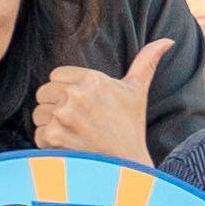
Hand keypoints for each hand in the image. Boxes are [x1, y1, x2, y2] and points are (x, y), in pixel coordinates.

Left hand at [34, 40, 172, 162]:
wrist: (127, 165)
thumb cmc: (130, 127)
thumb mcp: (137, 92)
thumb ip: (146, 62)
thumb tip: (167, 40)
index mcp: (93, 80)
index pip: (56, 75)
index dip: (66, 90)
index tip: (83, 105)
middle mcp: (77, 95)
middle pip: (43, 92)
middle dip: (55, 106)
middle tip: (77, 121)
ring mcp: (64, 116)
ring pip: (38, 113)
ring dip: (51, 125)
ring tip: (75, 134)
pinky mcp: (54, 136)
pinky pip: (37, 133)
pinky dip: (49, 143)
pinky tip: (70, 146)